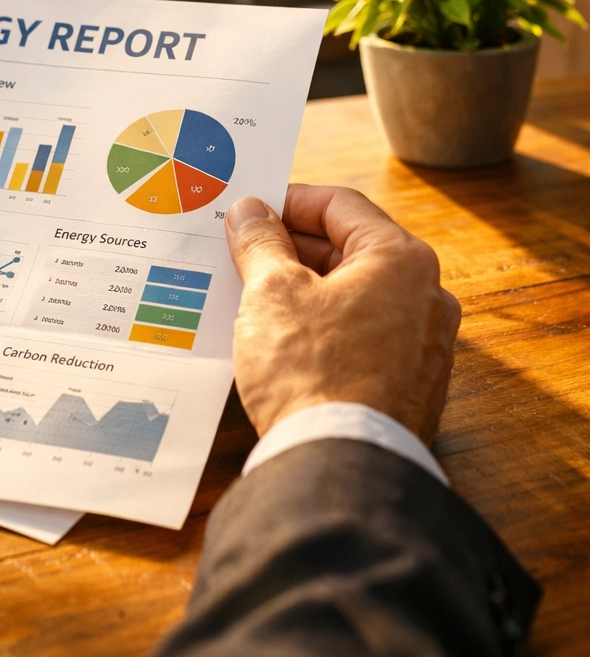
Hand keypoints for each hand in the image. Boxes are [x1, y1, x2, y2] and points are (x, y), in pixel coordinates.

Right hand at [224, 185, 460, 444]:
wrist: (341, 466)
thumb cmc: (310, 371)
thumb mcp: (272, 292)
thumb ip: (261, 242)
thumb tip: (250, 212)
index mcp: (401, 260)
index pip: (339, 205)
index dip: (287, 201)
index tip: (249, 212)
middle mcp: (425, 296)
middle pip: (350, 249)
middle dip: (292, 248)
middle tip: (243, 253)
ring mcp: (423, 344)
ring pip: (355, 294)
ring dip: (306, 287)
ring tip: (255, 295)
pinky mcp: (410, 384)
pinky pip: (363, 334)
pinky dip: (325, 325)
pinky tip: (284, 339)